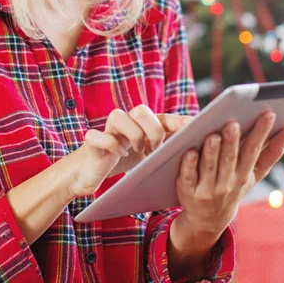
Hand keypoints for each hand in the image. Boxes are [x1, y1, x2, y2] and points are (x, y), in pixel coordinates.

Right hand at [66, 105, 192, 197]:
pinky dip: (110, 145)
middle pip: (140, 110)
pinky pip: (98, 135)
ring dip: (132, 134)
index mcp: (142, 126)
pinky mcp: (93, 141)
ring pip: (119, 116)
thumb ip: (164, 152)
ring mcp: (108, 130)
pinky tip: (119, 155)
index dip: (178, 121)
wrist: (90, 172)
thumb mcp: (147, 158)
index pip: (163, 118)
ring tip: (138, 152)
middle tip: (156, 148)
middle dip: (153, 129)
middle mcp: (126, 123)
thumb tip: (191, 156)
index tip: (194, 127)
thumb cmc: (123, 163)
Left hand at [174, 112, 283, 237]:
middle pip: (231, 159)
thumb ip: (271, 153)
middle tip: (233, 123)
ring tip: (213, 135)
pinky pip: (188, 177)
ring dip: (212, 152)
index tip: (270, 114)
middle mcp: (228, 182)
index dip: (263, 133)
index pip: (255, 151)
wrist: (209, 219)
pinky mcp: (188, 192)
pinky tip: (189, 152)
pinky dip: (189, 165)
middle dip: (232, 141)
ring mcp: (208, 189)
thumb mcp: (254, 174)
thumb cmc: (233, 185)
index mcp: (245, 174)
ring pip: (210, 167)